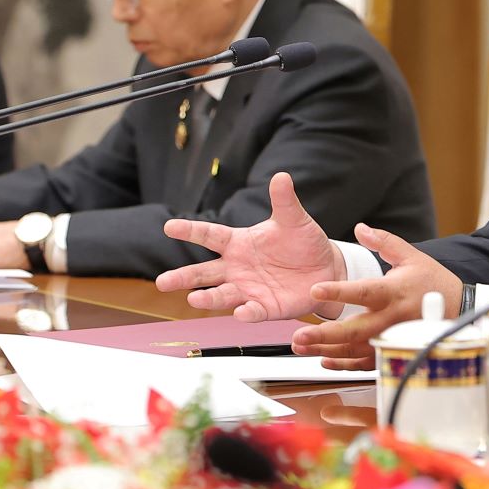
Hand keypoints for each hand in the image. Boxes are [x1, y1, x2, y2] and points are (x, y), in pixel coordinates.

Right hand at [157, 172, 346, 321]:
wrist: (325, 269)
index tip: (169, 226)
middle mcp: (236, 268)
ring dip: (208, 299)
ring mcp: (248, 289)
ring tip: (194, 299)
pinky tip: (240, 312)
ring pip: (221, 295)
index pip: (209, 235)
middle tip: (163, 282)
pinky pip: (252, 311)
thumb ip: (283, 201)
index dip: (190, 231)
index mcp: (238, 243)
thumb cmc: (302, 242)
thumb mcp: (293, 219)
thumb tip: (281, 176)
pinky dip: (246, 312)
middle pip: (204, 273)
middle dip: (183, 278)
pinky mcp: (265, 307)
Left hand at [289, 224, 462, 370]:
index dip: (339, 291)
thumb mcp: (411, 256)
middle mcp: (392, 318)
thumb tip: (360, 228)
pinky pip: (366, 363)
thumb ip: (383, 241)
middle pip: (356, 329)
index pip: (363, 291)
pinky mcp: (394, 351)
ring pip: (357, 350)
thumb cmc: (432, 281)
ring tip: (303, 347)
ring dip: (327, 351)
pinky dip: (344, 364)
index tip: (315, 289)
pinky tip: (325, 359)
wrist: (459, 309)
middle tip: (300, 335)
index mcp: (394, 291)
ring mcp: (393, 339)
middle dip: (325, 335)